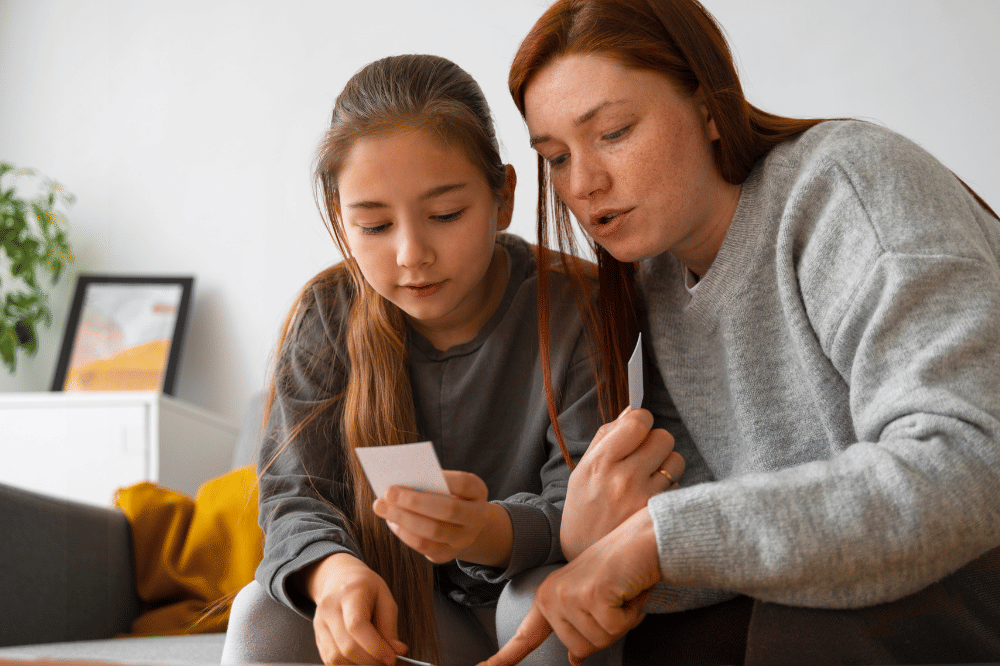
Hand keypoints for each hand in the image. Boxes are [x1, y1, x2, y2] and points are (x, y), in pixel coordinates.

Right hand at [302, 552, 407, 664]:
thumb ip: (390, 625)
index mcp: (350, 593)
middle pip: (346, 646)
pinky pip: (329, 659)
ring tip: (373, 659)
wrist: (340, 578)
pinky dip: (346, 664)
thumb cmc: (364, 587)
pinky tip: (359, 658)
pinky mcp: (317, 635)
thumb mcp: (384, 597)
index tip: (390, 656)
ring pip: (335, 657)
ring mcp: (320, 622)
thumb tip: (397, 650)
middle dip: (370, 660)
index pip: (357, 625)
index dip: (375, 646)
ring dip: (357, 664)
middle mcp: (330, 608)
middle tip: (385, 660)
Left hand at [373, 470, 512, 566]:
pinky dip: (404, 533)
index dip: (441, 478)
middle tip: (388, 492)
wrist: (463, 524)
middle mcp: (477, 518)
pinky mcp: (448, 555)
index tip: (413, 471)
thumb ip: (431, 481)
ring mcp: (464, 539)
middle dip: (415, 501)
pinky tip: (391, 521)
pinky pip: (424, 547)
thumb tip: (400, 482)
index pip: (463, 483)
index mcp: (478, 492)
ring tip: (382, 507)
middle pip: (448, 510)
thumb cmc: (448, 495)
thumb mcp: (448, 485)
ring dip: (403, 519)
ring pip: (433, 532)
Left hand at [479, 508, 661, 665]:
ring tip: (621, 592)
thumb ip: (579, 629)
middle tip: (614, 599)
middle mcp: (552, 596)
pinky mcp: (591, 596)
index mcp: (548, 598)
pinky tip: (628, 589)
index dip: (503, 659)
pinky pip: (615, 629)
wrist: (644, 539)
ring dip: (621, 621)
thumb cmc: (622, 570)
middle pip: (581, 649)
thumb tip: (575, 659)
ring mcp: (569, 596)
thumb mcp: (594, 602)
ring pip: (599, 641)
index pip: (524, 638)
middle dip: (608, 630)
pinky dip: (630, 613)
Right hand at [561, 408, 683, 559]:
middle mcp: (623, 478)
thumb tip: (632, 411)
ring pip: (676, 461)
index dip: (641, 421)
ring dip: (666, 465)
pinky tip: (652, 500)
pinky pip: (679, 487)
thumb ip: (606, 437)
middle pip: (663, 437)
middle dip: (656, 442)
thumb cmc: (584, 509)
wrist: (585, 559)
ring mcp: (644, 498)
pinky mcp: (660, 516)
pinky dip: (669, 490)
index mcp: (600, 462)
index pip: (638, 421)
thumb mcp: (583, 470)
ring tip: (650, 479)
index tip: (638, 429)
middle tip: (644, 456)